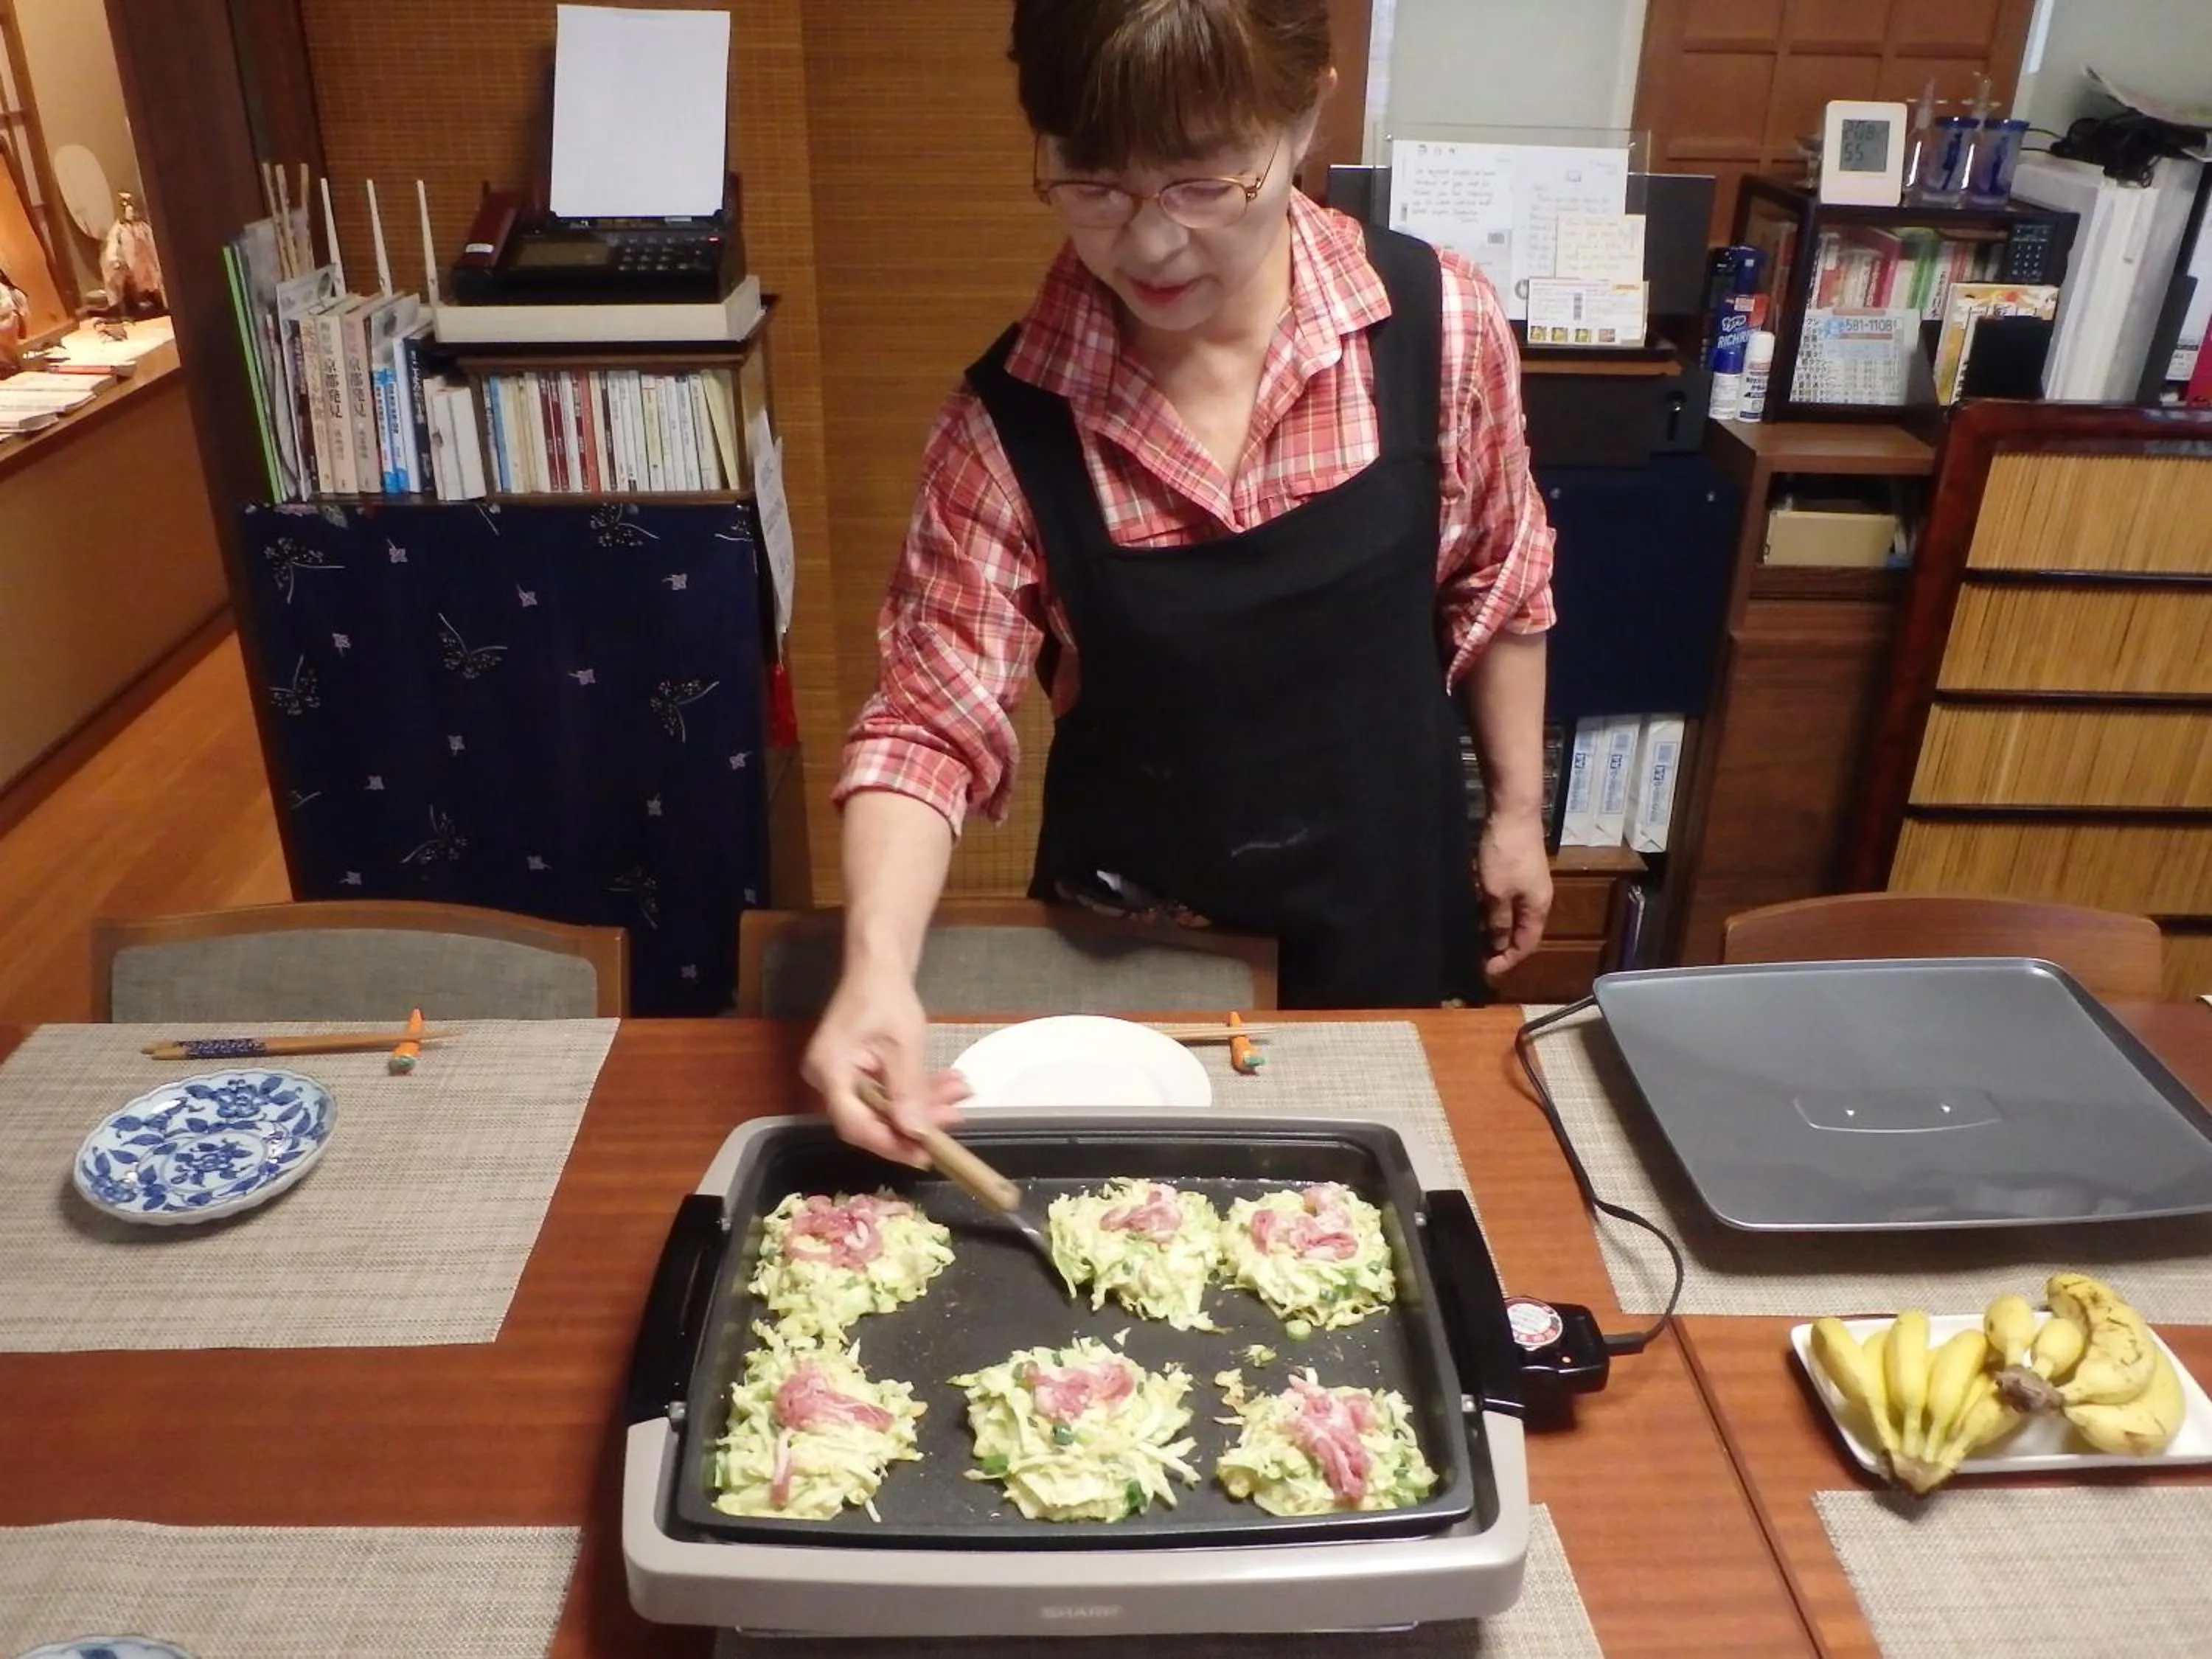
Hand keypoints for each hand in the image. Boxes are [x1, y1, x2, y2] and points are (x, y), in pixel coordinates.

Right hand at [801, 958, 968, 1166]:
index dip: (889, 1143)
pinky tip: (947, 1085)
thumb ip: (908, 1091)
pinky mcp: (855, 1072)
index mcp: (829, 1071)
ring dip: (922, 1104)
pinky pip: (885, 1093)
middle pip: (870, 1120)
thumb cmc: (886, 995)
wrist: (877, 965)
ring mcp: (840, 1076)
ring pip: (883, 1107)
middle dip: (915, 1122)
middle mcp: (826, 1079)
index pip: (854, 1124)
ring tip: (959, 1093)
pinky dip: (915, 1092)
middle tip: (953, 1119)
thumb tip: (916, 1134)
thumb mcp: (905, 1044)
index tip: (924, 1154)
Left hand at [1478, 808, 1552, 977]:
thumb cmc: (1505, 854)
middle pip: (1522, 932)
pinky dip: (1494, 911)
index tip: (1486, 971)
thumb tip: (1499, 946)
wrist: (1513, 812)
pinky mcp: (1519, 871)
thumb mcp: (1496, 893)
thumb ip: (1498, 921)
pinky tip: (1478, 912)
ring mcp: (1529, 884)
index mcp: (1538, 908)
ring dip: (1496, 929)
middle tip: (1478, 957)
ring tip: (1475, 938)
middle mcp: (1538, 899)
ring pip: (1514, 916)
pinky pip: (1508, 900)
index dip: (1507, 960)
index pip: (1526, 945)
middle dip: (1502, 948)